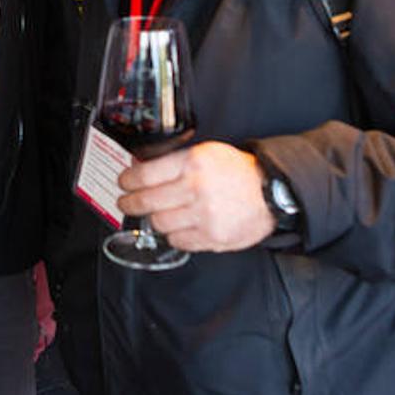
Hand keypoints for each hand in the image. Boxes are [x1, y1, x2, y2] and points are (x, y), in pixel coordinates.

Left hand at [116, 141, 275, 252]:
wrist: (272, 192)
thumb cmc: (237, 171)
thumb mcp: (205, 153)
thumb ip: (173, 161)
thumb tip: (140, 168)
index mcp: (192, 163)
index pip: (145, 175)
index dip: (127, 181)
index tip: (123, 183)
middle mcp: (196, 189)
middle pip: (146, 201)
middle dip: (129, 203)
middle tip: (125, 202)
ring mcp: (204, 215)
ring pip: (159, 223)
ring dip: (153, 219)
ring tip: (155, 214)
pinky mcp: (212, 237)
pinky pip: (177, 241)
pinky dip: (173, 235)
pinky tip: (177, 227)